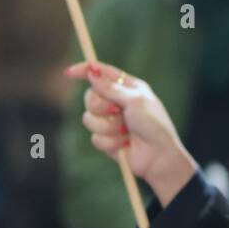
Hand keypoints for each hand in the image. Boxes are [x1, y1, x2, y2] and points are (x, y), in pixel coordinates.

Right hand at [64, 59, 197, 204]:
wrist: (159, 156)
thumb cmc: (154, 125)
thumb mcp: (135, 100)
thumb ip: (111, 88)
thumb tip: (91, 72)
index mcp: (127, 88)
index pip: (101, 73)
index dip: (84, 71)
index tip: (69, 73)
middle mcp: (117, 103)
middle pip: (89, 97)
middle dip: (100, 106)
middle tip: (116, 111)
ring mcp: (111, 122)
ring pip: (88, 119)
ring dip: (108, 127)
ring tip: (126, 131)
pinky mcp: (107, 140)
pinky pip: (95, 138)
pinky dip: (111, 142)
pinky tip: (125, 144)